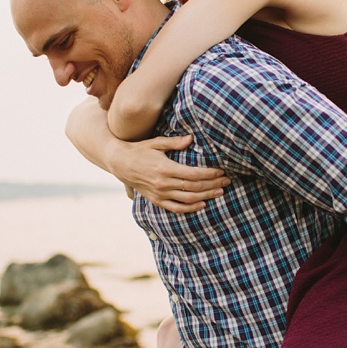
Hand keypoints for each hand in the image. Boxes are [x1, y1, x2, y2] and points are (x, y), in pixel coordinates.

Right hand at [110, 134, 229, 213]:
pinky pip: (176, 208)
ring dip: (206, 197)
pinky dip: (190, 208)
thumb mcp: (156, 142)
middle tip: (227, 181)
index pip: (193, 174)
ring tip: (220, 192)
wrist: (120, 163)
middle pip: (194, 188)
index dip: (209, 174)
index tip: (221, 171)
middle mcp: (163, 183)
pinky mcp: (156, 200)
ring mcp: (160, 194)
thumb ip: (175, 142)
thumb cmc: (139, 150)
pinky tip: (202, 205)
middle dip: (213, 184)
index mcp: (165, 168)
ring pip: (188, 199)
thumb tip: (191, 138)